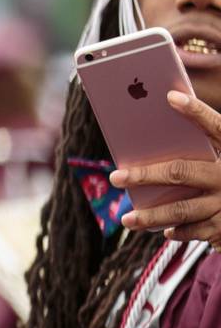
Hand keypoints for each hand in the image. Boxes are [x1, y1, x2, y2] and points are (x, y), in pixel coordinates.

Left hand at [111, 90, 220, 241]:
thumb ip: (210, 137)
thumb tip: (172, 109)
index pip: (216, 125)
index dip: (196, 110)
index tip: (170, 96)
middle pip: (180, 172)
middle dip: (144, 176)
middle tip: (116, 178)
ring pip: (182, 210)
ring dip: (151, 216)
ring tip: (126, 219)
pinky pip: (199, 230)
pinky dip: (180, 231)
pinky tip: (165, 230)